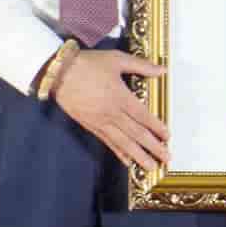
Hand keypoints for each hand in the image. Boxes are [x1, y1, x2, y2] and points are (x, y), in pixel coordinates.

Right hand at [54, 48, 170, 173]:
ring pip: (122, 142)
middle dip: (153, 147)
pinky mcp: (89, 126)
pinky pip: (107, 142)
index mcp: (120, 97)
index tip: (168, 137)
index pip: (143, 116)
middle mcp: (111, 113)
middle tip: (166, 159)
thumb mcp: (116, 59)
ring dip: (138, 155)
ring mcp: (99, 122)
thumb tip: (162, 69)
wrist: (57, 73)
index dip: (157, 127)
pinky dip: (118, 153)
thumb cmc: (87, 64)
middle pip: (136, 133)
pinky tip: (127, 161)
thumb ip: (141, 65)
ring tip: (150, 167)